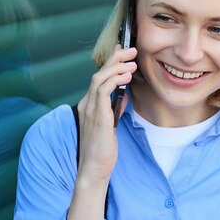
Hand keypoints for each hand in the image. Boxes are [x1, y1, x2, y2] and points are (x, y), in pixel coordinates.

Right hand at [76, 45, 137, 182]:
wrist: (94, 168)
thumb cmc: (102, 149)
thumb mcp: (110, 123)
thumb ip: (114, 107)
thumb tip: (124, 93)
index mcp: (89, 105)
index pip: (98, 77)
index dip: (111, 62)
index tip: (123, 51)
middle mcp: (87, 104)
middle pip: (98, 73)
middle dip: (115, 58)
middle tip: (132, 50)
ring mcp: (90, 110)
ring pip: (99, 78)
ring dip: (117, 67)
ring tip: (132, 63)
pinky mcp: (97, 117)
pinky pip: (103, 91)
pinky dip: (115, 80)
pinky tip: (127, 77)